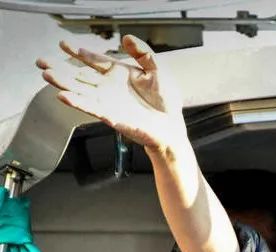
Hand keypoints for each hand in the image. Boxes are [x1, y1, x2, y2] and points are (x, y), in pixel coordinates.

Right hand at [36, 35, 186, 155]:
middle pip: (80, 76)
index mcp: (117, 74)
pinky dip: (78, 103)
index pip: (94, 60)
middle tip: (41, 62)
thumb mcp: (156, 70)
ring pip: (81, 92)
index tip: (63, 43)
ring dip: (64, 84)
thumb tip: (127, 37)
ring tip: (47, 75)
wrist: (171, 126)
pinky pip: (92, 108)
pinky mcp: (113, 117)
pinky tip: (64, 97)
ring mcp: (109, 103)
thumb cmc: (164, 101)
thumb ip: (143, 53)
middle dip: (60, 69)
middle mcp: (109, 88)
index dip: (79, 52)